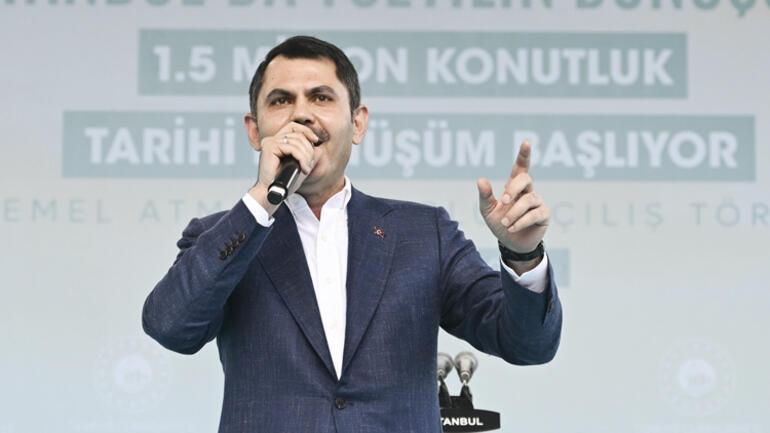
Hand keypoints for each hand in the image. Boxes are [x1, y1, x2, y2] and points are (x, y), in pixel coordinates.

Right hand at [248, 122, 319, 214]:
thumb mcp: (299, 165)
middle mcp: (272, 139)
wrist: (272, 192)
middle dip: (308, 148)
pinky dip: (301, 158)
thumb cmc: (284, 181)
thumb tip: (318, 147)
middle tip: (310, 163)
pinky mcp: (269, 147)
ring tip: (306, 168)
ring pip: (296, 141)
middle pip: (297, 134)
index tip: (315, 140)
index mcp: (277, 141)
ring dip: (306, 156)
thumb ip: (306, 155)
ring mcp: (270, 142)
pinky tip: (303, 168)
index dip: (306, 131)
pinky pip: (291, 148)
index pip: (293, 126)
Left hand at [477, 141, 549, 255]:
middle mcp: (528, 191)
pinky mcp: (544, 214)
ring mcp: (538, 202)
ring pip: (528, 200)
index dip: (524, 155)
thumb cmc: (500, 224)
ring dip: (513, 212)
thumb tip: (481, 180)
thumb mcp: (488, 211)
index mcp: (514, 187)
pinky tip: (513, 228)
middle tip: (503, 201)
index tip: (526, 142)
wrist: (510, 244)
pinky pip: (534, 214)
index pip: (521, 167)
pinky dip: (521, 221)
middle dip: (513, 188)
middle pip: (525, 179)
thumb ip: (485, 196)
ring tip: (505, 223)